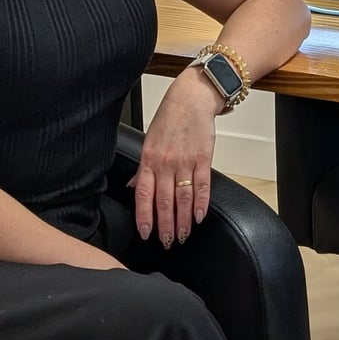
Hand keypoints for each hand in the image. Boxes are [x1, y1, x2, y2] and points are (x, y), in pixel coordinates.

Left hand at [129, 68, 220, 246]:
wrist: (192, 98)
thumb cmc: (171, 118)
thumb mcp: (150, 140)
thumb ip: (143, 168)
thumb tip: (134, 187)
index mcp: (149, 159)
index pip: (144, 195)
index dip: (144, 217)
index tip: (146, 234)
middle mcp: (166, 163)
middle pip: (164, 201)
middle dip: (165, 226)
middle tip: (168, 242)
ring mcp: (185, 161)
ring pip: (182, 198)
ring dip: (183, 220)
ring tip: (184, 235)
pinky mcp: (204, 158)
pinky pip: (202, 186)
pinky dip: (201, 204)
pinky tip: (200, 216)